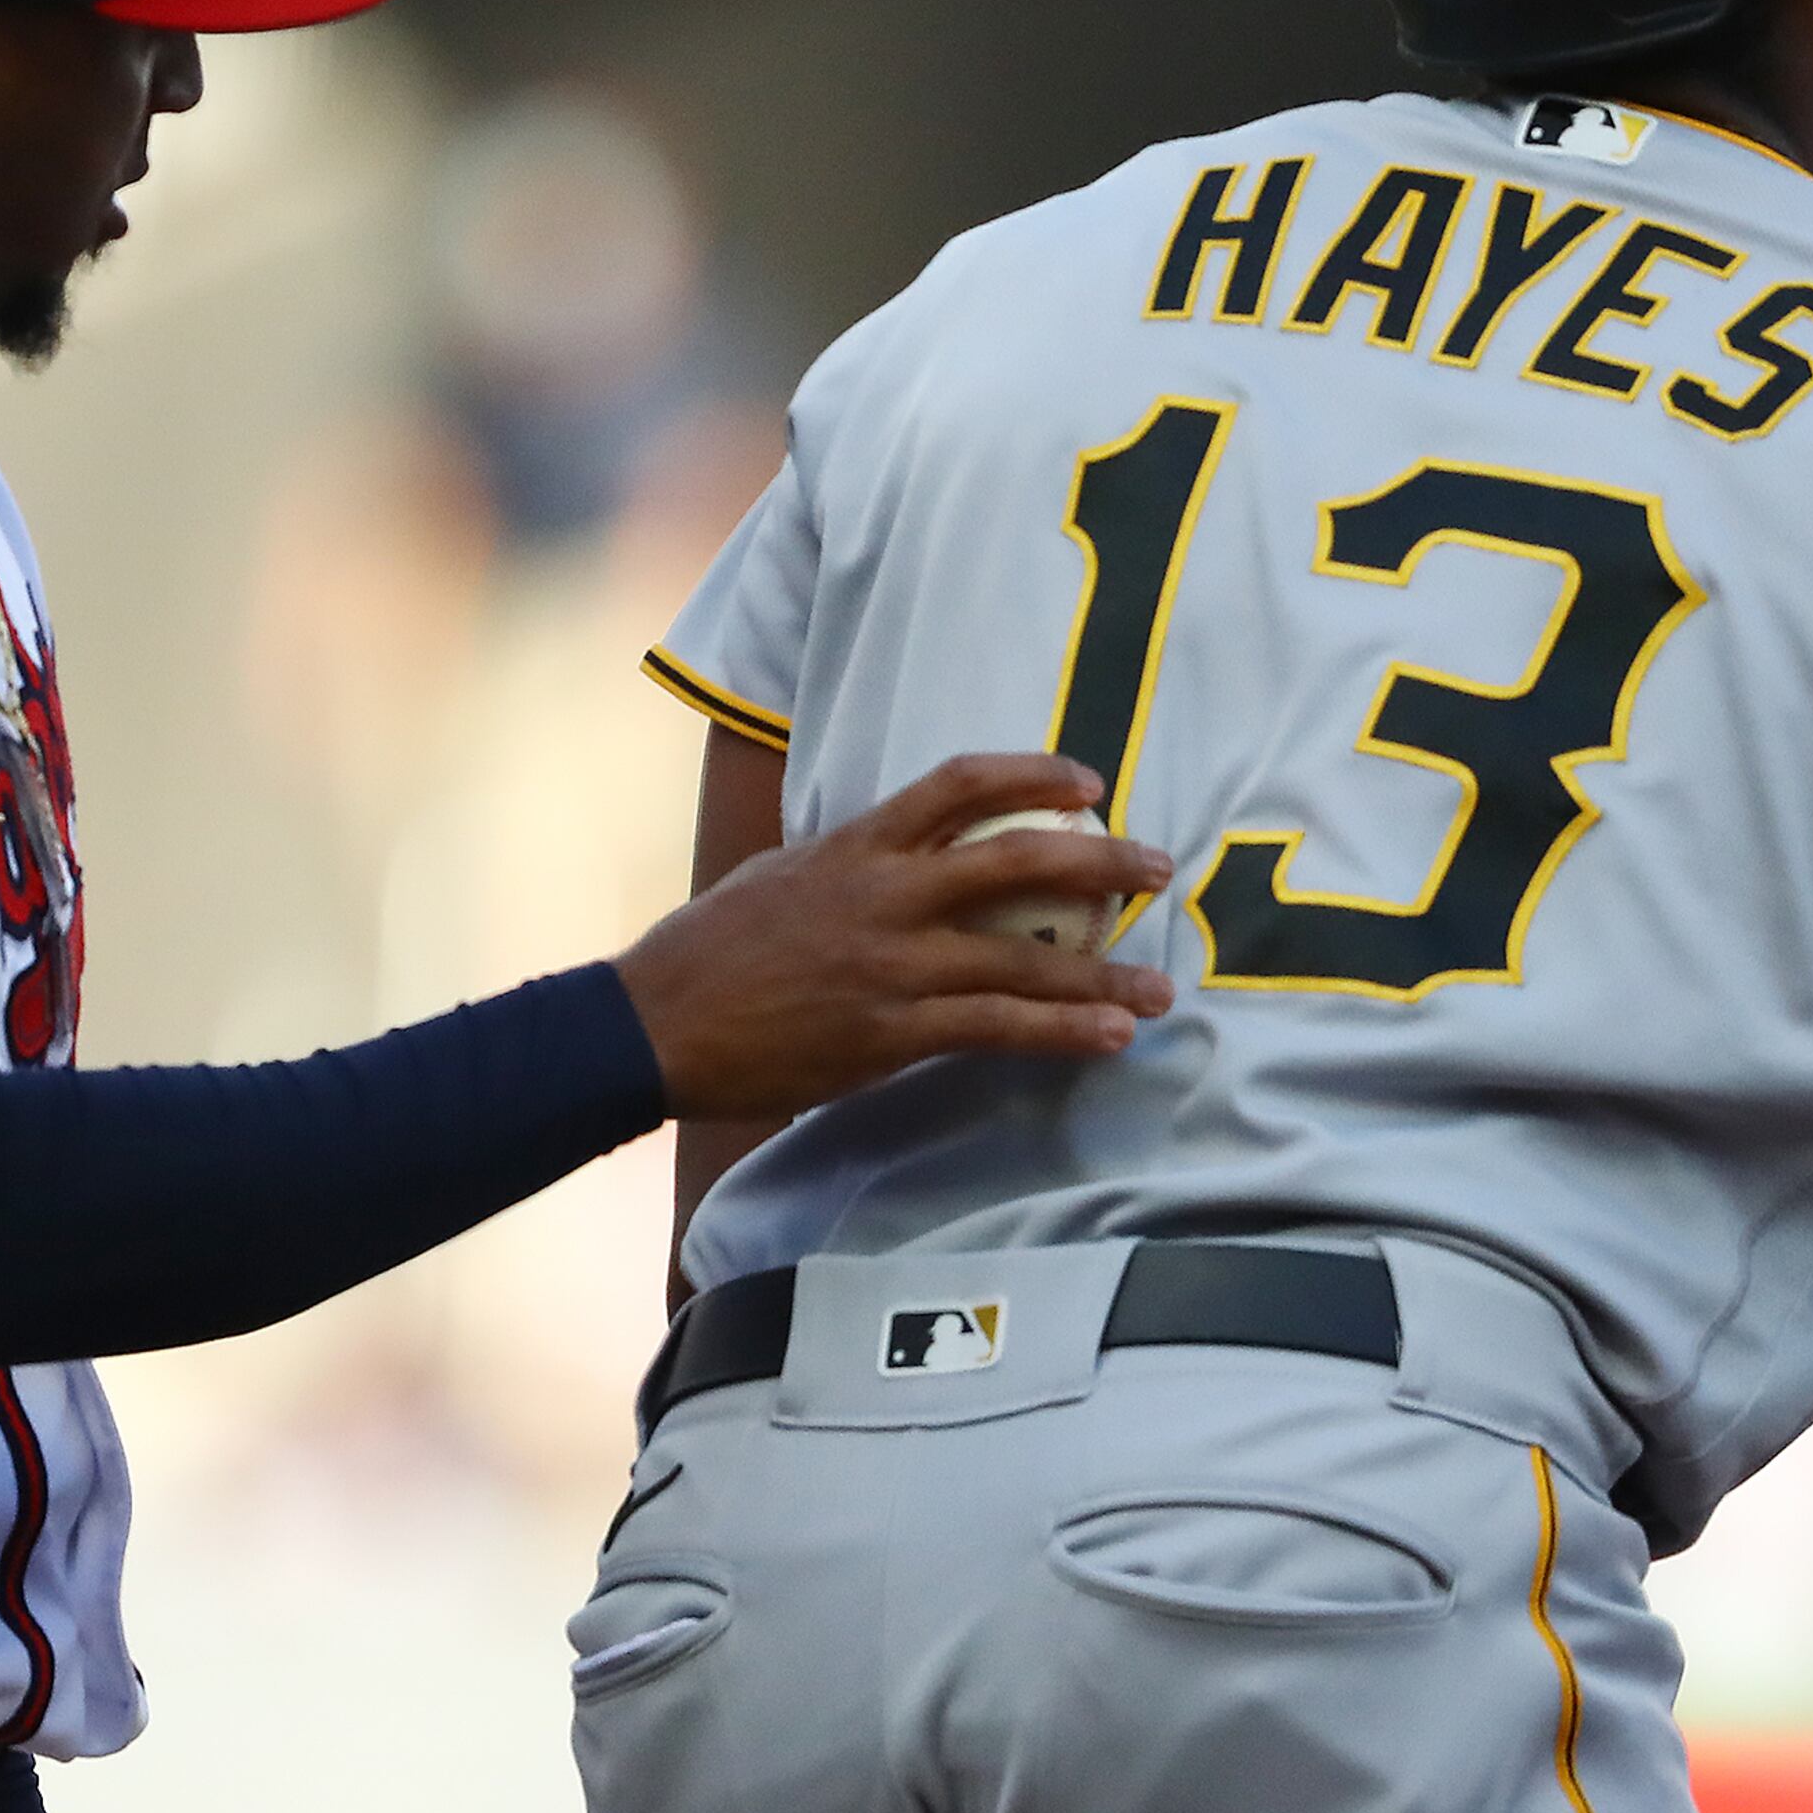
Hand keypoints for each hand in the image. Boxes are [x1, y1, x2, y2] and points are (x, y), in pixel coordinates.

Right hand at [612, 751, 1174, 1120]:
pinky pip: (996, 1029)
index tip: (1089, 785)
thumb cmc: (708, 951)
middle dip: (1101, 864)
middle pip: (1015, 860)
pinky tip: (1109, 1037)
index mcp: (856, 844)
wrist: (653, 1023)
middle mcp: (884, 894)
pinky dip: (1061, 1032)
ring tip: (1159, 989)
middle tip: (1156, 870)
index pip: (959, 783)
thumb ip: (847, 861)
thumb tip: (894, 852)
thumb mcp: (778, 874)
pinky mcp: (889, 1033)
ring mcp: (890, 965)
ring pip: (1021, 960)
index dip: (1033, 774)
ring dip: (1102, 974)